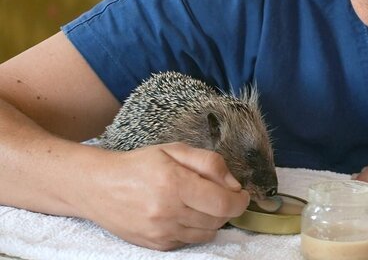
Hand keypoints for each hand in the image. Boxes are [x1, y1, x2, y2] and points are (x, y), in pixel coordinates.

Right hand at [84, 142, 249, 250]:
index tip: (242, 194)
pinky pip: (189, 241)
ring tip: (201, 203)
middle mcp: (168, 212)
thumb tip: (234, 184)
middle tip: (221, 194)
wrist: (98, 186)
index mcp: (175, 184)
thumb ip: (209, 163)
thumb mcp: (175, 150)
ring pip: (206, 233)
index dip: (240, 201)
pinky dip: (194, 229)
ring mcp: (160, 232)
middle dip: (227, 207)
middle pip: (218, 220)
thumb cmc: (139, 164)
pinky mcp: (155, 245)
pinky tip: (184, 213)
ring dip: (212, 219)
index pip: (223, 203)